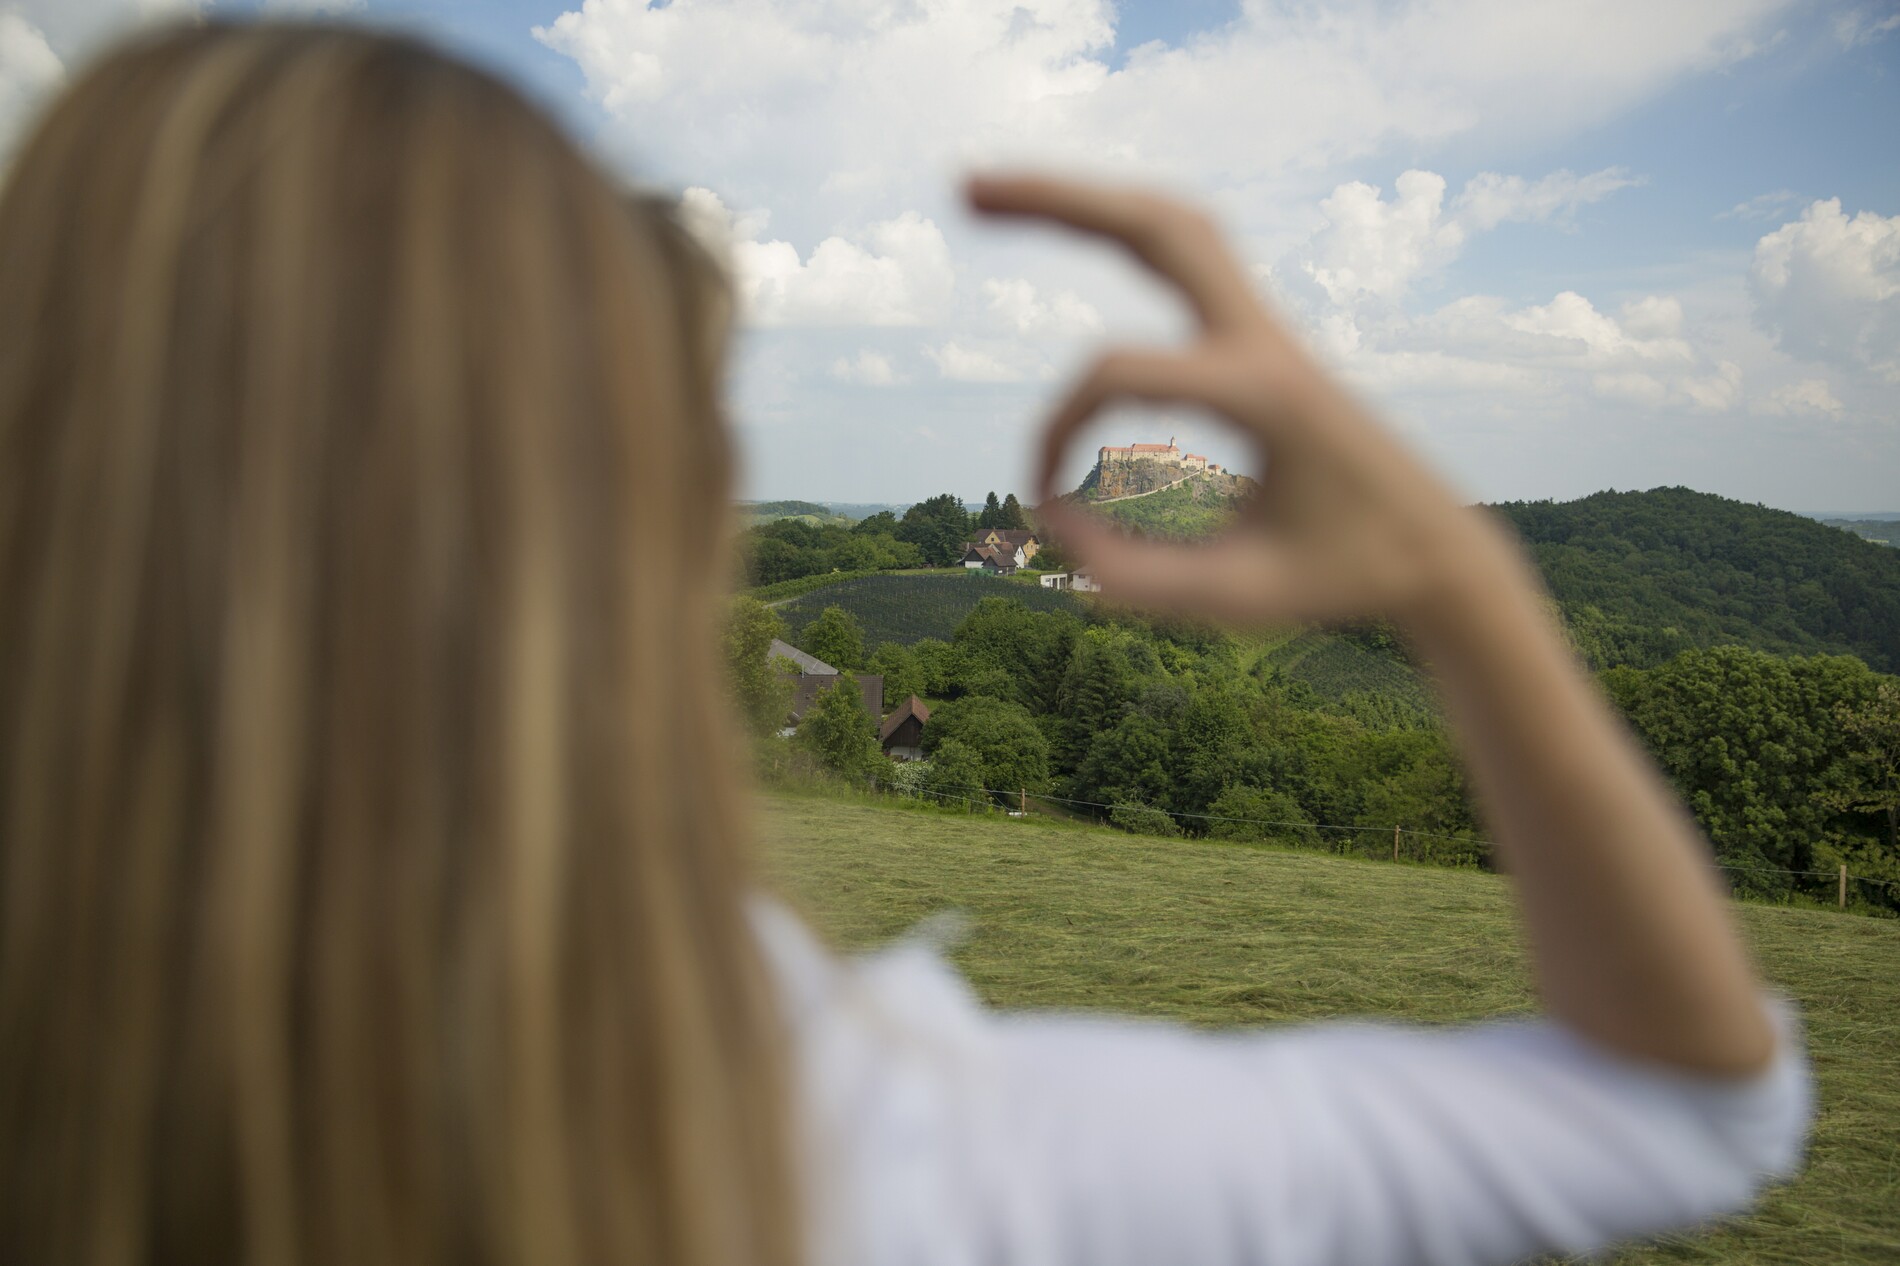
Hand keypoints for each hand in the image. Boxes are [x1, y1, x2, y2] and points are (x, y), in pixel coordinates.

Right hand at [967, 174, 1523, 632]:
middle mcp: (1265, 341)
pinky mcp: (1265, 336)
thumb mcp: (1236, 598)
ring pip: (1175, 224)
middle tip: (964, 188)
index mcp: (1261, 393)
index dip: (1056, 433)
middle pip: (1157, 228)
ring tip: (994, 193)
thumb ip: (1133, 577)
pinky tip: (1076, 223)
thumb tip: (1052, 521)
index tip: (1046, 503)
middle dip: (1058, 199)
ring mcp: (1270, 329)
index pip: (1117, 373)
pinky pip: (1190, 255)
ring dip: (1087, 200)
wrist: (1434, 548)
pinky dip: (1126, 229)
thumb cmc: (1340, 576)